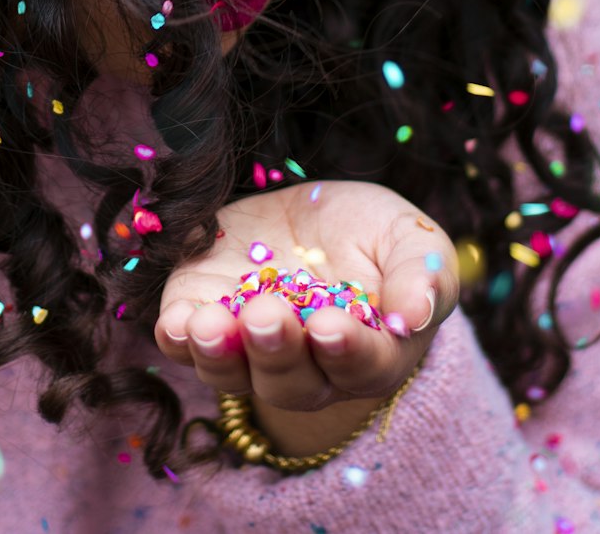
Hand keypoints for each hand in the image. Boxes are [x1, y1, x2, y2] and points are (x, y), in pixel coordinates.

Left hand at [154, 179, 457, 430]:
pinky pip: (182, 344)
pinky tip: (177, 321)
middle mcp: (306, 366)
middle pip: (290, 382)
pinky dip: (176, 338)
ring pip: (231, 373)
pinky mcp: (204, 315)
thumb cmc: (376, 237)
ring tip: (211, 325)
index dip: (346, 352)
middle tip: (269, 316)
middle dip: (276, 352)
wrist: (315, 217)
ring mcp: (249, 347)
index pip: (361, 367)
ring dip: (219, 355)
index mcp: (369, 354)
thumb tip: (414, 317)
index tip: (330, 327)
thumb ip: (422, 276)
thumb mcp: (412, 240)